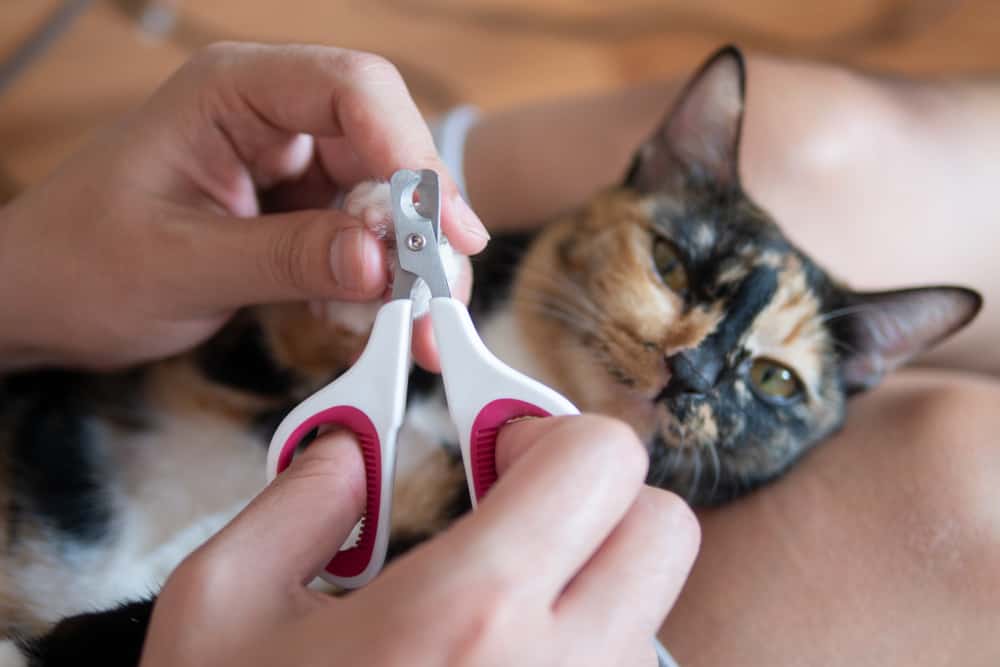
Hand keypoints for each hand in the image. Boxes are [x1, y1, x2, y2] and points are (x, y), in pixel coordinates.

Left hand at [0, 42, 487, 371]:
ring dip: (409, 263)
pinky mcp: (297, 211)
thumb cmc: (81, 263)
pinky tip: (368, 320)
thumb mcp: (181, 263)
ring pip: (385, 198)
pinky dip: (378, 281)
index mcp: (232, 92)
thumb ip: (285, 257)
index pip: (351, 89)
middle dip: (422, 222)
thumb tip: (382, 263)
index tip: (444, 229)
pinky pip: (363, 237)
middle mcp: (272, 118)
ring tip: (415, 326)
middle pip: (385, 146)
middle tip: (442, 296)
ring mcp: (289, 165)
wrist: (45, 299)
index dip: (410, 152)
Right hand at [141, 416, 698, 665]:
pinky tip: (495, 666)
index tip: (496, 453)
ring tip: (485, 617)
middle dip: (593, 501)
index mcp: (470, 612)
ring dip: (584, 585)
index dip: (549, 433)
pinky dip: (578, 649)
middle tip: (508, 518)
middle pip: (662, 528)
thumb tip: (350, 451)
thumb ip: (296, 498)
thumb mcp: (220, 606)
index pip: (602, 459)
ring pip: (646, 608)